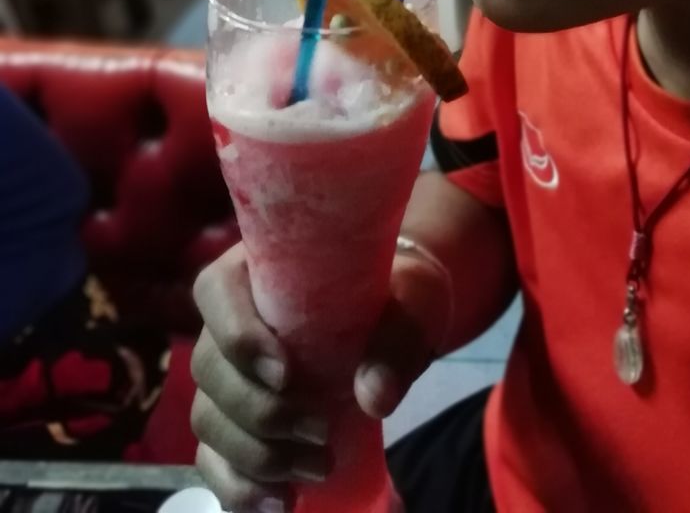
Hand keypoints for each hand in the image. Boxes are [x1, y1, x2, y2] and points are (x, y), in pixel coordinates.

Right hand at [191, 242, 450, 511]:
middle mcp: (229, 318)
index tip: (286, 374)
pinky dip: (237, 486)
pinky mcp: (236, 419)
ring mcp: (227, 373)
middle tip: (321, 433)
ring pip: (208, 418)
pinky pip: (212, 458)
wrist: (398, 318)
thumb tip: (374, 396)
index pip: (216, 291)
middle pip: (209, 368)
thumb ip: (398, 338)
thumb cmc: (399, 292)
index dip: (237, 335)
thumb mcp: (412, 299)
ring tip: (318, 469)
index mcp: (258, 268)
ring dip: (256, 455)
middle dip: (260, 412)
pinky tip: (278, 502)